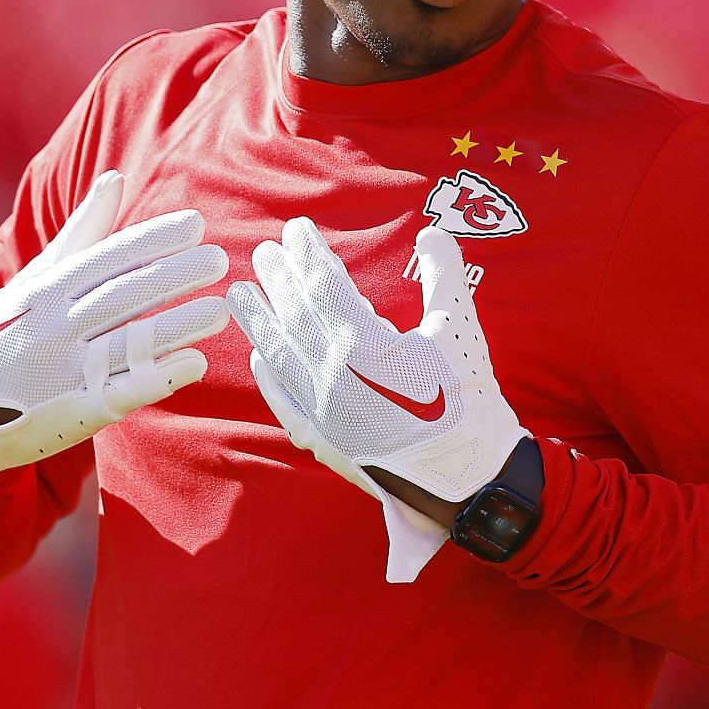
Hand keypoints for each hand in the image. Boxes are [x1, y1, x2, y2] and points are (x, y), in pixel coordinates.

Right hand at [0, 170, 228, 471]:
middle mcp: (55, 326)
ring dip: (176, 327)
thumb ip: (84, 230)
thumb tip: (116, 177)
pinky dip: (159, 377)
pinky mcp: (78, 412)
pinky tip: (195, 362)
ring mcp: (65, 371)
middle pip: (122, 296)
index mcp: (48, 289)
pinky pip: (122, 392)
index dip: (153, 241)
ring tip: (220, 310)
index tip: (196, 225)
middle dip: (173, 276)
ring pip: (127, 344)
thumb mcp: (39, 277)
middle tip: (220, 260)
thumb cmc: (15, 326)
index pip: (108, 259)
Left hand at [227, 218, 527, 580]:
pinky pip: (284, 401)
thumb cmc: (468, 401)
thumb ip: (444, 276)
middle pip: (295, 315)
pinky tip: (258, 358)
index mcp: (364, 345)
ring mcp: (322, 411)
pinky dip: (268, 376)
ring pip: (279, 355)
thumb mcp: (461, 329)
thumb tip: (433, 232)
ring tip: (239, 292)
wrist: (469, 479)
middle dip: (279, 279)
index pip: (325, 286)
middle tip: (266, 250)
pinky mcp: (324, 440)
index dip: (309, 253)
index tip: (297, 229)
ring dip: (258, 321)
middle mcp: (333, 376)